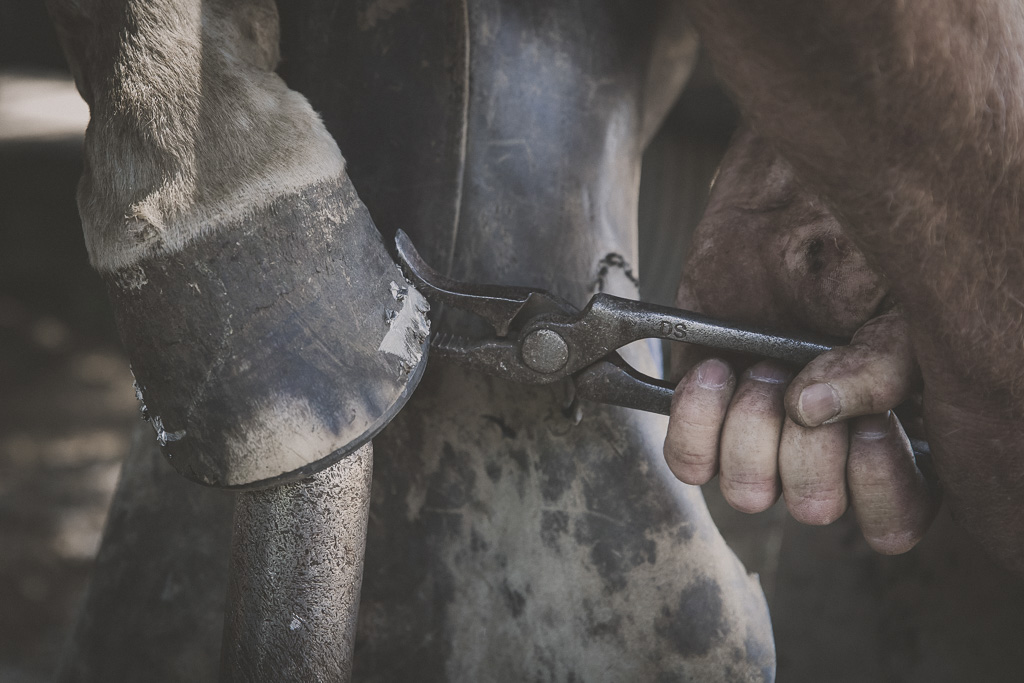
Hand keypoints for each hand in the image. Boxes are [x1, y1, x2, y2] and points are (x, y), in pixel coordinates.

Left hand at [663, 127, 937, 553]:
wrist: (781, 203)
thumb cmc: (852, 252)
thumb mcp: (893, 311)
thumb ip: (884, 372)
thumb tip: (818, 414)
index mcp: (886, 436)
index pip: (893, 521)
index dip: (877, 488)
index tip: (867, 427)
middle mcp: (822, 446)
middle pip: (812, 506)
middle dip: (803, 439)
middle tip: (799, 373)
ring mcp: (759, 433)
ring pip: (747, 492)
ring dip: (750, 427)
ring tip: (758, 366)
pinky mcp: (702, 412)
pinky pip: (688, 463)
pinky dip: (695, 420)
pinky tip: (715, 371)